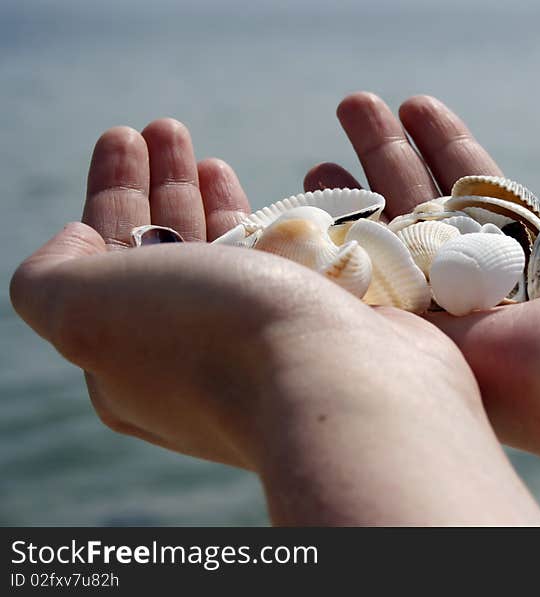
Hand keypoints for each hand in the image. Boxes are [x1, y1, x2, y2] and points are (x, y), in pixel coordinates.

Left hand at [10, 120, 539, 524]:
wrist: (341, 383)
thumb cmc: (211, 339)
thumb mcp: (89, 310)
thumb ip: (51, 278)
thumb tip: (77, 242)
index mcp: (132, 359)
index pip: (107, 261)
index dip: (110, 195)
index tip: (123, 138)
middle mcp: (196, 356)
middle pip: (168, 252)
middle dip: (160, 186)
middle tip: (164, 128)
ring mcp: (266, 345)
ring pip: (229, 258)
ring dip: (212, 199)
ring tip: (207, 156)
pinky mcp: (322, 330)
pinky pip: (290, 265)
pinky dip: (279, 224)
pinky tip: (277, 200)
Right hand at [311, 93, 539, 476]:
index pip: (480, 187)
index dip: (445, 146)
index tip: (414, 107)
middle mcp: (491, 278)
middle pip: (427, 202)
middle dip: (388, 154)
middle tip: (352, 107)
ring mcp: (453, 308)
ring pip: (393, 238)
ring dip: (357, 190)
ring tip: (319, 152)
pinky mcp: (422, 334)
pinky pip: (373, 281)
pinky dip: (342, 243)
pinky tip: (308, 203)